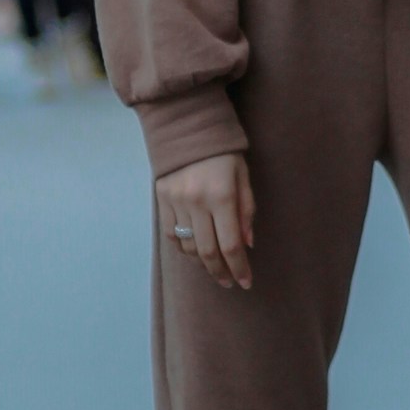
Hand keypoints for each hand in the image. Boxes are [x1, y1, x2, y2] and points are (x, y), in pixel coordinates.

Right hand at [156, 152, 254, 289]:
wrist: (187, 127)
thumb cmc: (224, 152)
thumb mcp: (243, 177)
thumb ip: (246, 212)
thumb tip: (247, 245)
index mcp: (222, 196)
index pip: (230, 244)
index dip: (239, 268)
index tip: (246, 282)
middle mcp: (196, 202)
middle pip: (208, 252)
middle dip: (221, 272)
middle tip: (229, 282)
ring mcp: (176, 202)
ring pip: (188, 247)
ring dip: (202, 263)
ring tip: (214, 267)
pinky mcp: (162, 199)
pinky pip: (172, 235)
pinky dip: (184, 248)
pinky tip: (195, 251)